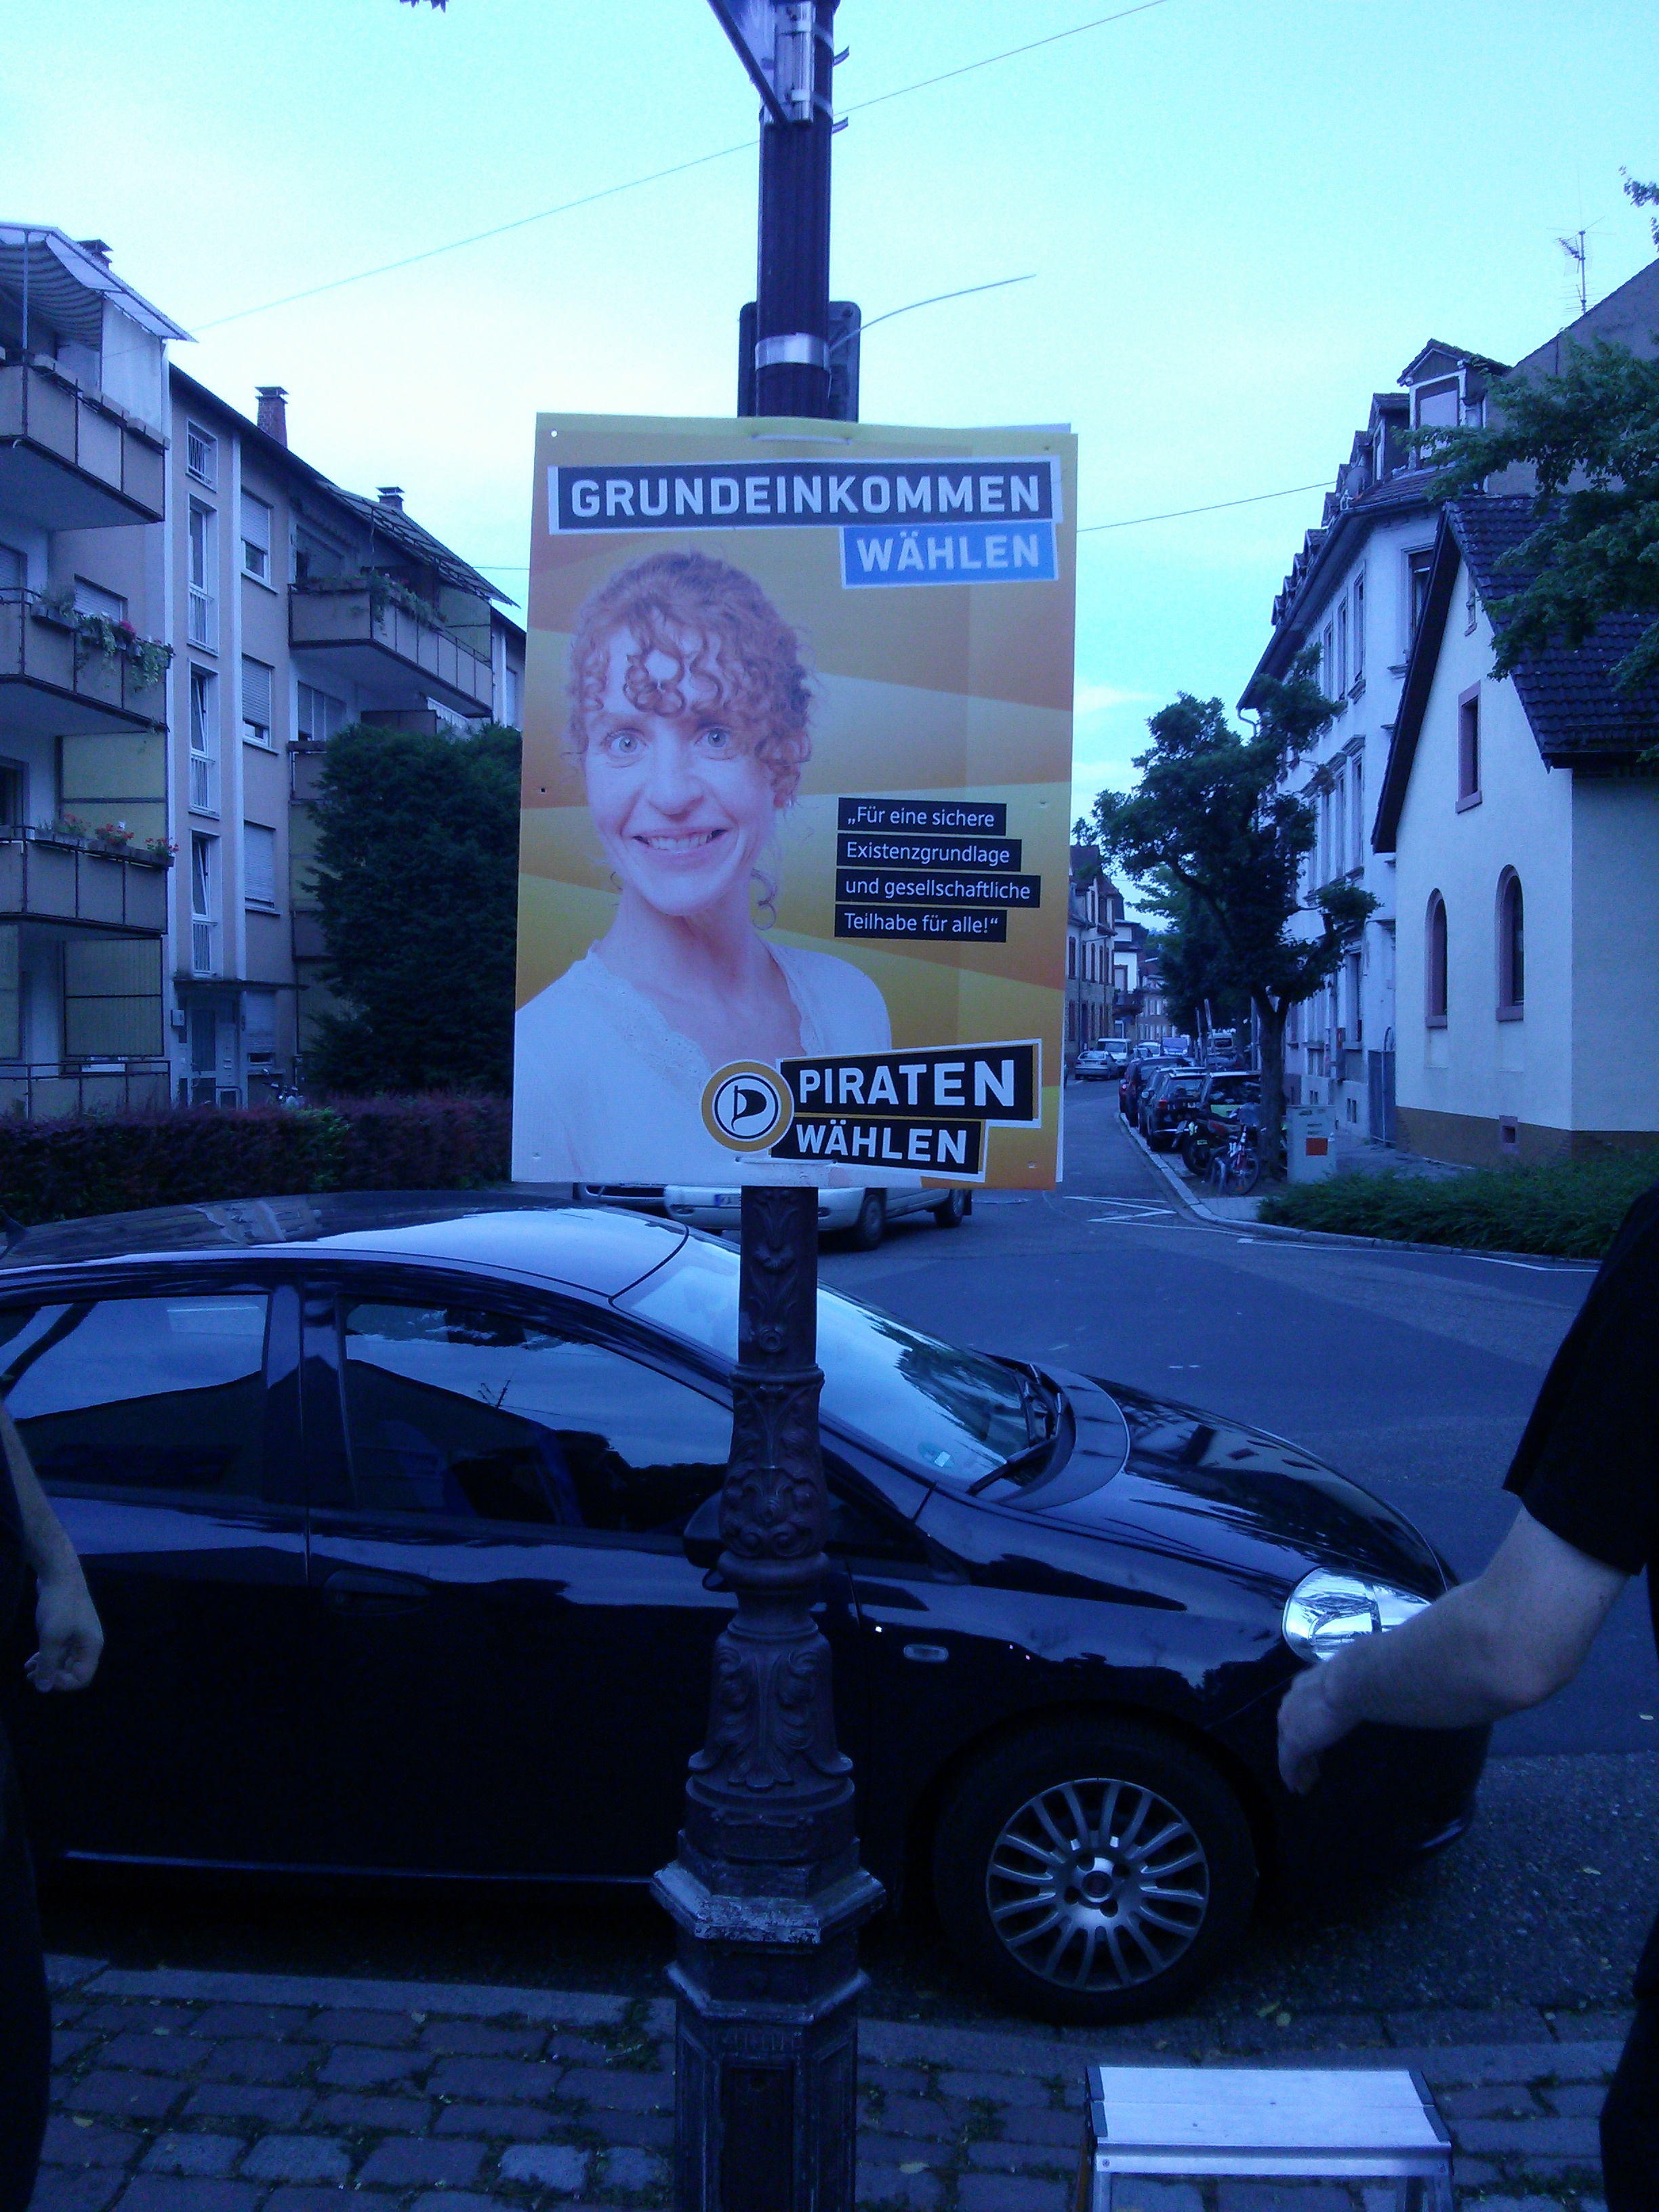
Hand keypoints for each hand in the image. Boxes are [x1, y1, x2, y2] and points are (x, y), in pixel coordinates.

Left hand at [25, 1572, 103, 1692]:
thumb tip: (43, 1689)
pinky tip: (31, 1660)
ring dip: (46, 1668)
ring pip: (63, 1661)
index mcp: (91, 1647)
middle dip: (51, 1677)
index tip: (43, 1677)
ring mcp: (78, 1636)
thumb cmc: (59, 1607)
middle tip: (30, 1677)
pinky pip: (59, 1650)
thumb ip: (47, 1665)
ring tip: (28, 1670)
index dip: (62, 1683)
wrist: (60, 1575)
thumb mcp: (51, 1638)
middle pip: (73, 1671)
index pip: (82, 1678)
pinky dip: (46, 1657)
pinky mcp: (67, 1629)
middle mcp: (87, 1644)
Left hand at [1277, 1662, 1349, 1793]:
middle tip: (1308, 1768)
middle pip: (1290, 1733)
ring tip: (1302, 1784)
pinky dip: (1291, 1776)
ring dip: (1297, 1767)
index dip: (1306, 1730)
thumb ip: (1341, 1692)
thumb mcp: (1343, 1684)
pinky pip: (1288, 1763)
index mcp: (1301, 1689)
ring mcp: (1289, 1724)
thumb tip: (1355, 1691)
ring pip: (1288, 1750)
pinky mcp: (1294, 1743)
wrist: (1346, 1684)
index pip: (1299, 1715)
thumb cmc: (1352, 1679)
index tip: (1313, 1744)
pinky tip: (1296, 1788)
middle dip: (1299, 1751)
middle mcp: (1289, 1705)